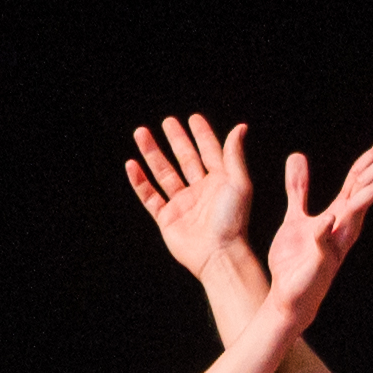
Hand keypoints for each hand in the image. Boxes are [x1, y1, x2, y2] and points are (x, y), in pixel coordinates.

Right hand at [120, 114, 260, 275]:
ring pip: (164, 173)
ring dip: (152, 153)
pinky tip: (132, 165)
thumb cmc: (233, 220)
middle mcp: (201, 191)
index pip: (209, 152)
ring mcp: (183, 205)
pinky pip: (150, 196)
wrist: (218, 254)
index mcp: (220, 182)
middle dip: (176, 139)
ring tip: (141, 133)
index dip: (202, 135)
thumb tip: (241, 127)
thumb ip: (234, 155)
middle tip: (167, 122)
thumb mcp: (238, 182)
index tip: (193, 118)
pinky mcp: (167, 218)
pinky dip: (140, 181)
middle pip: (185, 159)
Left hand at [265, 131, 372, 312]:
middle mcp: (344, 225)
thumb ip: (299, 189)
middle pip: (367, 188)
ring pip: (356, 212)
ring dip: (372, 191)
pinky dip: (325, 230)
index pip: (360, 178)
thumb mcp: (295, 218)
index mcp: (340, 213)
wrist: (289, 296)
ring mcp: (335, 242)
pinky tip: (330, 218)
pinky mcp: (320, 260)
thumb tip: (297, 156)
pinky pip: (323, 241)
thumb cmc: (295, 261)